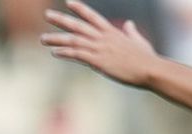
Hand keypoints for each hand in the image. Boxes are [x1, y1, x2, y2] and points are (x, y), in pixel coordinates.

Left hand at [42, 0, 159, 86]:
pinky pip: (76, 54)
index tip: (68, 2)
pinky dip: (64, 52)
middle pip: (78, 25)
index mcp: (112, 31)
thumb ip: (131, 32)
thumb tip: (130, 24)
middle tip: (47, 15)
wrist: (149, 69)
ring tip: (42, 39)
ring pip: (73, 40)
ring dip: (56, 39)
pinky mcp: (97, 60)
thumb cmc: (146, 58)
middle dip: (61, 19)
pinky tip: (54, 52)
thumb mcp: (139, 41)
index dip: (79, 8)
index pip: (92, 16)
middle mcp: (103, 37)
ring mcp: (99, 48)